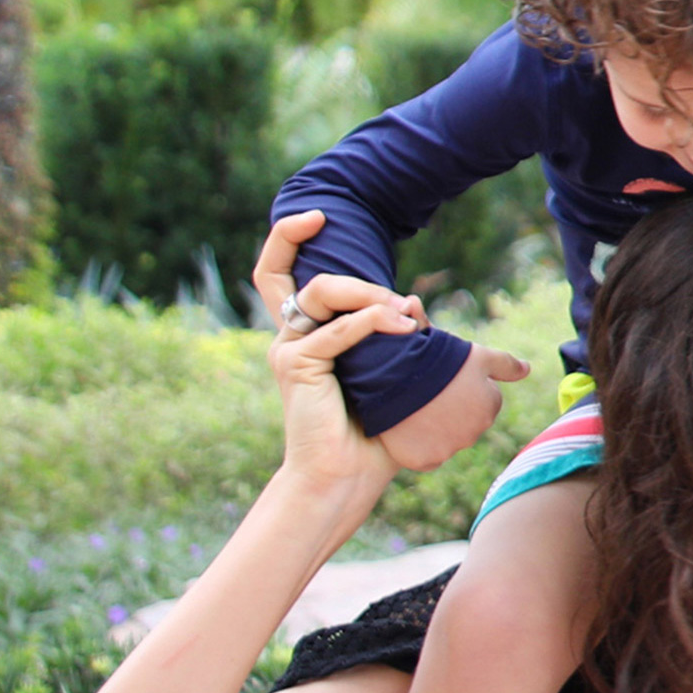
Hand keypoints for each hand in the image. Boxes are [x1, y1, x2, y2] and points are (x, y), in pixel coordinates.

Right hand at [252, 211, 528, 471]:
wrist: (345, 477)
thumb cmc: (372, 432)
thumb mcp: (391, 373)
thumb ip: (398, 336)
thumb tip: (415, 306)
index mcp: (305, 332)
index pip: (277, 269)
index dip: (288, 236)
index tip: (319, 215)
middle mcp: (289, 335)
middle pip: (294, 272)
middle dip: (351, 272)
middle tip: (398, 298)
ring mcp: (288, 349)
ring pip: (319, 293)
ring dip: (367, 294)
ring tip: (405, 314)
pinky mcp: (295, 366)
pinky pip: (336, 332)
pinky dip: (370, 323)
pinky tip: (403, 327)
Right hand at [375, 345, 527, 469]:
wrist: (394, 375)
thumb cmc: (438, 359)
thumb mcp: (477, 355)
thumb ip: (506, 365)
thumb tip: (528, 369)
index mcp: (490, 408)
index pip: (483, 400)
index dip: (462, 387)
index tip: (445, 379)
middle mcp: (474, 434)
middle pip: (464, 422)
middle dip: (450, 410)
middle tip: (427, 391)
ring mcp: (448, 449)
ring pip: (445, 440)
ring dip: (434, 427)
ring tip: (413, 405)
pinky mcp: (423, 460)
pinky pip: (426, 456)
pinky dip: (418, 445)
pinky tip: (406, 427)